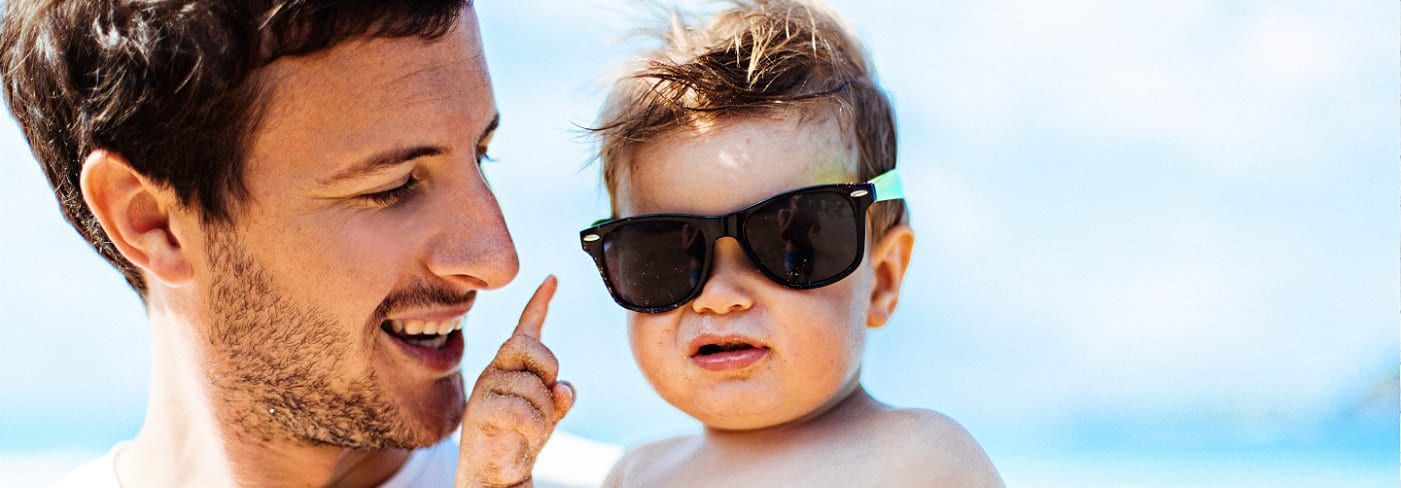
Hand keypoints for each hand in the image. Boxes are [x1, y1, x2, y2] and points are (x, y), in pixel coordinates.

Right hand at [456, 276, 574, 487]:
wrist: (496, 473)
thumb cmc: (521, 438)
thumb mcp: (547, 413)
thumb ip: (558, 396)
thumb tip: (563, 388)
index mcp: (511, 366)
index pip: (525, 329)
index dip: (539, 303)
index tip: (552, 279)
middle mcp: (495, 371)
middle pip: (527, 345)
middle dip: (547, 366)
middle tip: (546, 392)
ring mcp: (486, 390)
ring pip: (533, 386)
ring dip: (544, 413)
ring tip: (529, 428)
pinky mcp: (481, 412)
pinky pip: (524, 412)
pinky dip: (536, 428)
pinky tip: (525, 437)